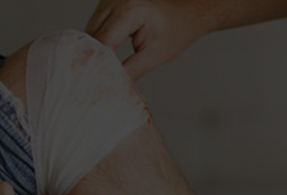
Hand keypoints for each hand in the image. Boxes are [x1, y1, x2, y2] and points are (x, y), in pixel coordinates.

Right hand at [86, 0, 205, 80]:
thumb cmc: (176, 31)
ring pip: (91, 29)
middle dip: (96, 56)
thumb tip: (114, 82)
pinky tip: (108, 52)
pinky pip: (96, 24)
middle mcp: (117, 0)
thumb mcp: (156, 55)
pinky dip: (100, 40)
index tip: (98, 79)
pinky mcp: (108, 3)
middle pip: (92, 34)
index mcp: (130, 10)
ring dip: (96, 48)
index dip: (99, 61)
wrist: (184, 16)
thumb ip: (133, 69)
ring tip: (108, 65)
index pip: (104, 40)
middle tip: (102, 77)